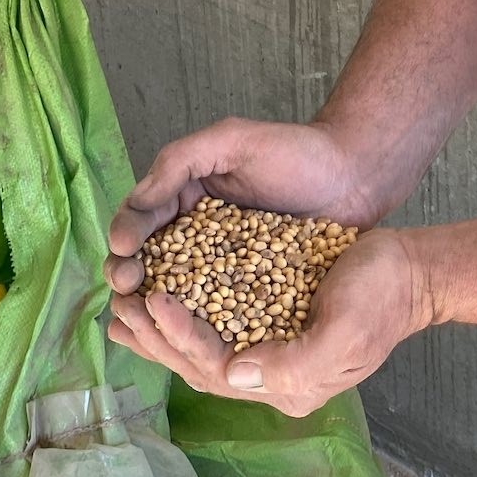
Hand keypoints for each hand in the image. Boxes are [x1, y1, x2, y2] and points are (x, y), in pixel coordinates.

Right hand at [105, 117, 376, 296]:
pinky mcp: (251, 292)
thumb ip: (180, 161)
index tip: (121, 250)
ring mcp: (223, 266)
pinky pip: (220, 308)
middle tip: (126, 286)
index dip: (126, 235)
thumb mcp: (231, 139)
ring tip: (146, 314)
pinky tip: (188, 336)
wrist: (355, 176)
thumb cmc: (295, 151)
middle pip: (152, 259)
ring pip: (180, 289)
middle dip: (131, 273)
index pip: (142, 218)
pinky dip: (200, 322)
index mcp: (184, 196)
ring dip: (157, 304)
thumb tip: (136, 202)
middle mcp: (197, 235)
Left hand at [107, 227, 435, 417]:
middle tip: (119, 307)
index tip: (154, 299)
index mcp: (289, 384)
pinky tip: (161, 290)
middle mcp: (273, 374)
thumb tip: (236, 372)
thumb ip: (296, 362)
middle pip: (200, 363)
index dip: (181, 336)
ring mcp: (270, 348)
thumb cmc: (384, 295)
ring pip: (202, 345)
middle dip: (156, 337)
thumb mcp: (348, 329)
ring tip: (124, 307)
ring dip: (161, 329)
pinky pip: (217, 322)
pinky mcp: (269, 320)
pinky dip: (185, 308)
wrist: (411, 270)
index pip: (217, 366)